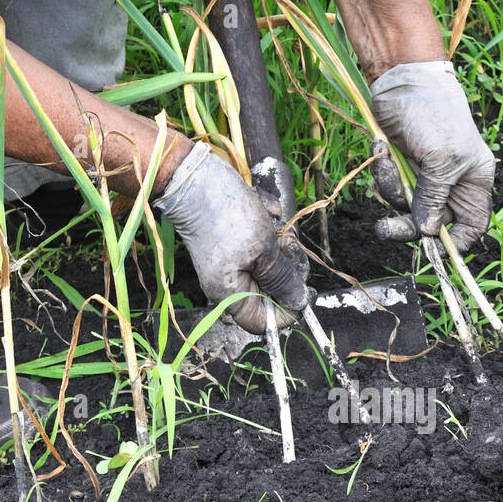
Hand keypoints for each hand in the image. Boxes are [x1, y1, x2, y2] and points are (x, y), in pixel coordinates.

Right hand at [154, 144, 309, 333]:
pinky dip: (270, 231)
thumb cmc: (225, 216)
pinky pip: (264, 245)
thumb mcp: (263, 250)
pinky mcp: (238, 244)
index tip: (308, 290)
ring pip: (272, 266)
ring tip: (272, 225)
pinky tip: (265, 215)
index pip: (263, 322)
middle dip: (285, 268)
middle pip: (272, 292)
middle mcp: (230, 284)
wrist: (195, 179)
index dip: (289, 311)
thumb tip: (300, 302)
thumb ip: (283, 279)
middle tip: (286, 245)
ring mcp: (234, 264)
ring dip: (279, 245)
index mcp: (229, 296)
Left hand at [370, 61, 495, 252]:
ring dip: (391, 189)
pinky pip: (391, 185)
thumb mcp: (441, 161)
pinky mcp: (403, 166)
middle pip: (433, 223)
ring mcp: (426, 175)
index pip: (472, 225)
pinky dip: (383, 172)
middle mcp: (453, 182)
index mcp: (474, 181)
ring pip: (407, 206)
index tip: (433, 248)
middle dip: (408, 224)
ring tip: (385, 162)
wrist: (404, 79)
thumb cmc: (435, 114)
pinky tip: (382, 150)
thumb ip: (435, 199)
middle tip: (385, 229)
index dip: (456, 242)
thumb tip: (428, 233)